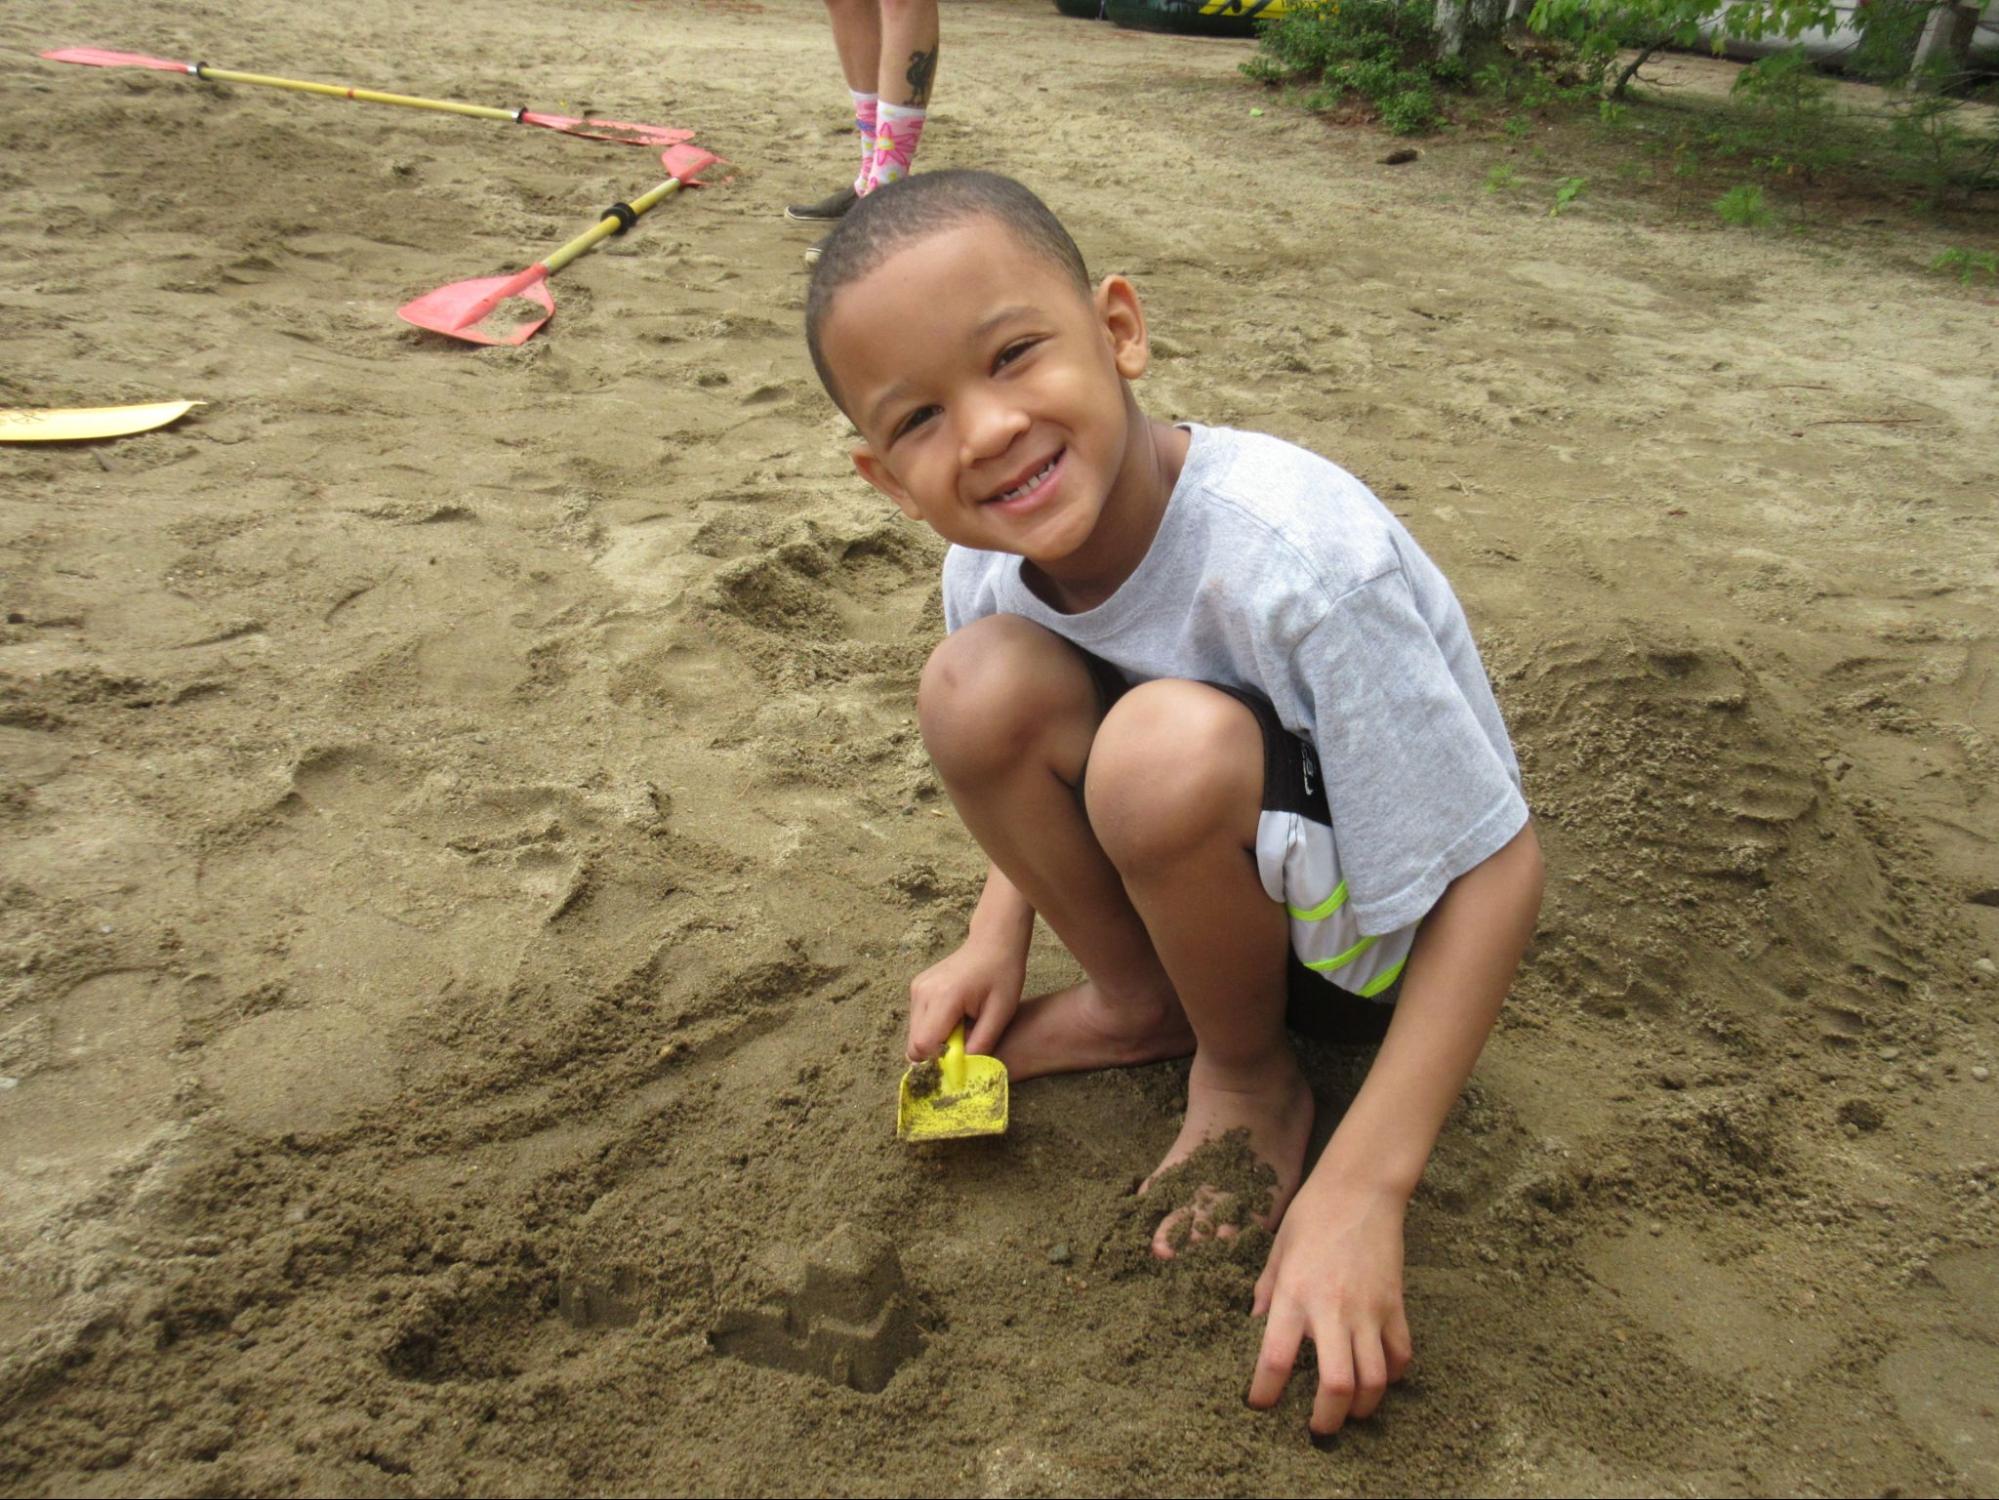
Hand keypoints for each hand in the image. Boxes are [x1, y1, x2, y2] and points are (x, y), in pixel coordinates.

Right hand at [906, 936, 1025, 1061]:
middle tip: (965, 1044)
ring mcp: (917, 988)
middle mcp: (923, 992)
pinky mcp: (917, 987)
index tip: (960, 1060)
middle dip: (937, 1054)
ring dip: (935, 1041)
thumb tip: (963, 1071)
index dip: (938, 1062)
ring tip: (962, 1028)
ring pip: (914, 1035)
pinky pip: (917, 1021)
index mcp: (944, 997)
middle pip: (914, 1044)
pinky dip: (933, 1028)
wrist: (993, 943)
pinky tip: (955, 1018)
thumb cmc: (1002, 976)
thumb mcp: (1001, 1013)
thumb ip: (981, 1044)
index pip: (922, 1046)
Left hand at [1247, 1173, 1413, 1435]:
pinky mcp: (1396, 1306)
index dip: (1265, 1392)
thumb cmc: (1311, 1214)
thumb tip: (1256, 1330)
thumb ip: (1267, 1294)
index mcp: (1294, 1294)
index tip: (1259, 1405)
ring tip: (1348, 1412)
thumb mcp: (1277, 1252)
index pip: (1275, 1359)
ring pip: (1375, 1381)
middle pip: (1337, 1386)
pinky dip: (1392, 1375)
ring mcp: (1370, 1311)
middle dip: (1327, 1420)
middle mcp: (1333, 1310)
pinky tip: (1378, 1376)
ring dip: (1362, 1407)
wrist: (1360, 1188)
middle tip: (1316, 1429)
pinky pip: (1400, 1355)